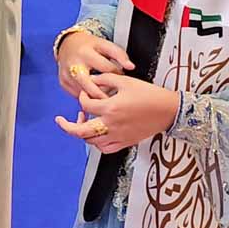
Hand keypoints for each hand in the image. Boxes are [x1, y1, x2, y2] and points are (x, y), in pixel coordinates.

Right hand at [55, 29, 133, 101]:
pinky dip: (87, 96)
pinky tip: (94, 92)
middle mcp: (74, 65)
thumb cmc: (89, 46)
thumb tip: (131, 67)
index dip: (117, 73)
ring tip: (105, 93)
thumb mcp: (104, 45)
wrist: (67, 44)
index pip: (107, 69)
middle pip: (92, 88)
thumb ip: (119, 54)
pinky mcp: (63, 82)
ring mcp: (66, 75)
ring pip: (84, 94)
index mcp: (86, 53)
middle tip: (114, 98)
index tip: (121, 75)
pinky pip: (77, 95)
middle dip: (105, 95)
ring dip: (96, 96)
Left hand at [55, 73, 179, 152]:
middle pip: (81, 131)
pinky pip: (105, 148)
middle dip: (67, 126)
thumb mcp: (126, 81)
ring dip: (84, 133)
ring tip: (83, 123)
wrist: (168, 110)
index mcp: (111, 108)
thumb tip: (92, 80)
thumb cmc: (149, 94)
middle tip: (59, 121)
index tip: (86, 94)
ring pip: (92, 142)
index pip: (85, 105)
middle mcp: (112, 124)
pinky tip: (97, 135)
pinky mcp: (125, 143)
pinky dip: (97, 143)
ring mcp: (118, 136)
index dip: (82, 97)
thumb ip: (106, 79)